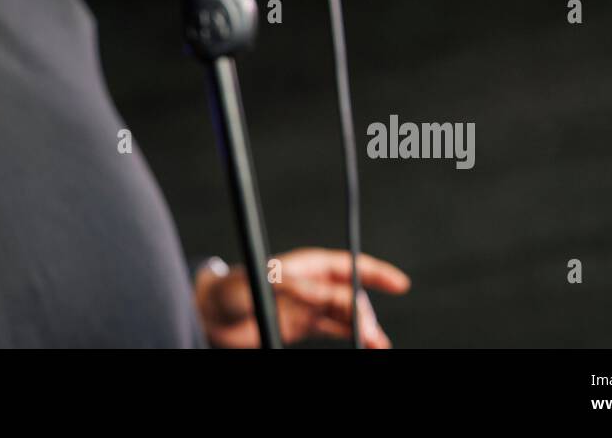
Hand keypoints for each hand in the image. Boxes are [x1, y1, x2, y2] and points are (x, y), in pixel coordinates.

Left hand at [195, 247, 409, 347]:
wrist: (212, 315)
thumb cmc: (231, 290)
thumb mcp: (262, 283)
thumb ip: (295, 286)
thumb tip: (327, 293)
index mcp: (304, 266)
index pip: (346, 266)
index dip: (373, 272)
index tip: (399, 283)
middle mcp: (310, 284)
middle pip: (350, 294)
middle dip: (364, 312)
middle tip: (369, 333)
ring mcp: (308, 306)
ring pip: (347, 315)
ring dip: (365, 328)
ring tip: (379, 345)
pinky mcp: (303, 326)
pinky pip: (335, 330)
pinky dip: (352, 338)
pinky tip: (365, 346)